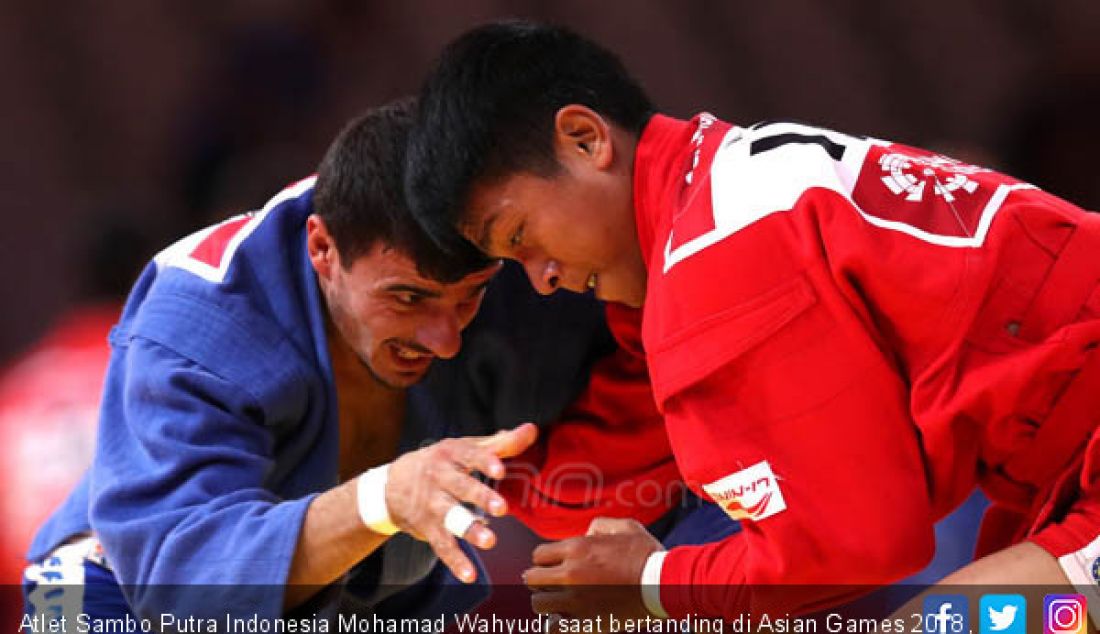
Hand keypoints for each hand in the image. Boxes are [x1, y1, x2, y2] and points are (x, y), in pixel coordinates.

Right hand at [385, 422, 537, 582]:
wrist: (392, 485)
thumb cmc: (441, 462)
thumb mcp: (466, 448)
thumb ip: (501, 443)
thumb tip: (532, 430)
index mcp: (451, 454)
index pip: (469, 456)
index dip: (484, 462)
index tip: (500, 469)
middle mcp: (439, 478)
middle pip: (461, 487)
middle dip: (480, 496)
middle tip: (501, 508)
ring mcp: (433, 505)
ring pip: (451, 517)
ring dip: (469, 529)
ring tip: (490, 541)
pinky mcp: (428, 528)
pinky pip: (442, 545)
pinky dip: (455, 561)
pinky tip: (469, 575)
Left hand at [523, 517, 662, 619]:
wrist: (663, 584)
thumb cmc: (647, 554)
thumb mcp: (626, 527)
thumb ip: (600, 525)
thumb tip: (587, 533)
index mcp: (577, 548)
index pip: (539, 555)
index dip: (547, 561)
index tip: (557, 566)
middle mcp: (570, 573)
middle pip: (531, 578)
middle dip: (540, 581)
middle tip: (553, 584)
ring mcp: (576, 600)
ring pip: (538, 604)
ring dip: (547, 602)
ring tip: (559, 603)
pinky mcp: (585, 622)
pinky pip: (554, 627)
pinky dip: (556, 624)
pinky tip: (567, 619)